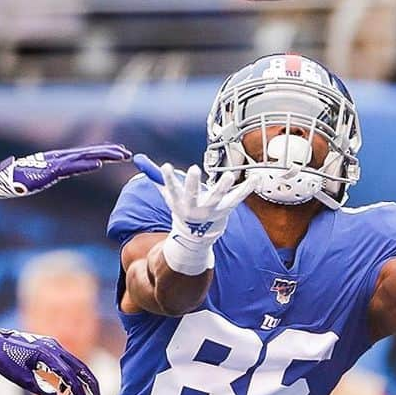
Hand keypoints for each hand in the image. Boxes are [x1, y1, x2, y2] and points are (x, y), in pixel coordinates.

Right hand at [0, 144, 129, 197]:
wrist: (4, 177)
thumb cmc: (19, 178)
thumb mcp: (40, 176)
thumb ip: (51, 173)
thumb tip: (54, 175)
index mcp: (59, 159)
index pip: (86, 154)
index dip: (103, 152)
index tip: (118, 152)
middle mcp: (60, 158)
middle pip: (90, 152)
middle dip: (110, 152)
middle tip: (128, 153)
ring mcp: (56, 163)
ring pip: (85, 157)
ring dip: (104, 155)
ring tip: (121, 155)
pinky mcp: (52, 170)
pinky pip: (72, 167)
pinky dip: (86, 164)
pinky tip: (99, 164)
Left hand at [0, 330, 100, 394]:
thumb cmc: (5, 360)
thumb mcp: (20, 377)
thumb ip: (39, 389)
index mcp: (46, 354)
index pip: (68, 374)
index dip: (77, 389)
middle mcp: (53, 347)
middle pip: (79, 365)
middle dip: (89, 383)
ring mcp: (52, 346)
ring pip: (73, 364)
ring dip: (77, 382)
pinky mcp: (50, 348)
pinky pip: (65, 362)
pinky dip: (68, 376)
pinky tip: (63, 389)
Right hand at [142, 155, 260, 274]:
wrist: (197, 235)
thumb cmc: (182, 208)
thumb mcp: (169, 195)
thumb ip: (157, 177)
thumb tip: (139, 159)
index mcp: (180, 203)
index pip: (172, 190)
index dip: (168, 179)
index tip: (166, 167)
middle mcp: (195, 208)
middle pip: (193, 195)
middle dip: (192, 184)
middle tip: (192, 169)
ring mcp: (211, 210)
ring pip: (217, 198)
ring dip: (222, 187)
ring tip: (228, 176)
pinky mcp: (225, 209)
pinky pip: (237, 199)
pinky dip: (247, 188)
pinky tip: (256, 178)